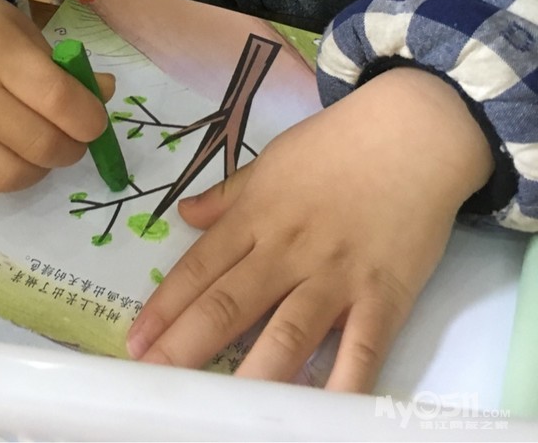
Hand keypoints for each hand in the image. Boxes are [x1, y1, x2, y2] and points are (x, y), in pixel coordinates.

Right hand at [0, 0, 113, 196]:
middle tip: (75, 136)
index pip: (57, 99)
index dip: (89, 118)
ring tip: (43, 147)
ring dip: (41, 169)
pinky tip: (10, 154)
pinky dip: (5, 179)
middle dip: (73, 148)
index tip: (95, 119)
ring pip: (11, 176)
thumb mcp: (20, 27)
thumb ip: (61, 67)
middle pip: (39, 146)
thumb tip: (103, 95)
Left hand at [126, 68, 493, 391]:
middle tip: (154, 381)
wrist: (412, 132)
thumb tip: (183, 216)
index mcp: (256, 216)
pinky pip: (361, 348)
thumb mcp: (271, 161)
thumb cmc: (336, 145)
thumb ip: (228, 195)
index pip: (200, 268)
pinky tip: (321, 416)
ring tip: (218, 410)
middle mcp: (287, 250)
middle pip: (229, 304)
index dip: (165, 307)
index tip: (135, 342)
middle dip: (186, 347)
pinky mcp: (383, 296)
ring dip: (251, 375)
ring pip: (287, 333)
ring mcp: (336, 276)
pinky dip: (343, 385)